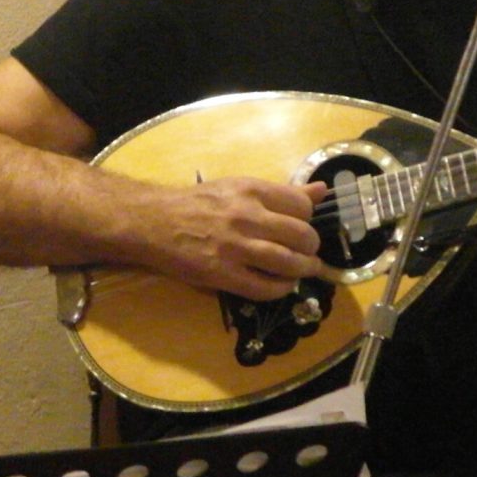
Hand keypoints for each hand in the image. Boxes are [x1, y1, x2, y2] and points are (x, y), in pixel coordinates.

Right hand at [149, 177, 327, 300]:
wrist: (154, 222)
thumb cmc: (198, 203)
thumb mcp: (239, 187)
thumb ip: (282, 192)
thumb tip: (322, 191)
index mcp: (251, 190)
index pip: (302, 206)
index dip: (307, 220)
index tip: (300, 227)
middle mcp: (246, 216)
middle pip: (302, 236)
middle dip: (311, 248)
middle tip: (306, 253)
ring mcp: (234, 247)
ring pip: (289, 263)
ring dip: (303, 270)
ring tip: (302, 271)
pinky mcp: (222, 274)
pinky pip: (265, 287)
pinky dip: (281, 289)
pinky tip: (280, 285)